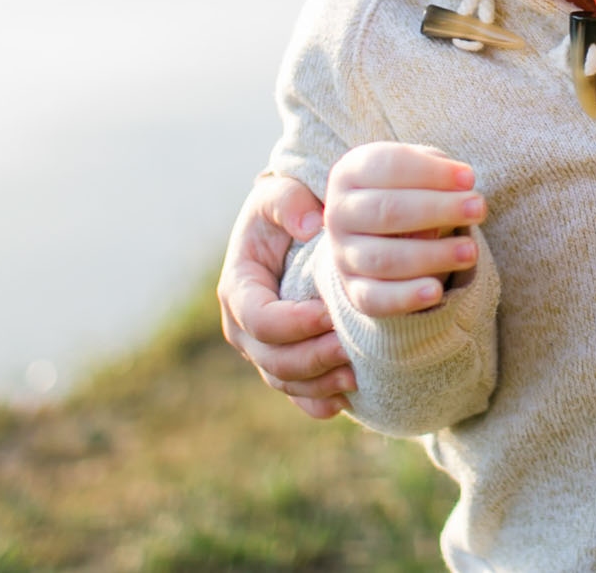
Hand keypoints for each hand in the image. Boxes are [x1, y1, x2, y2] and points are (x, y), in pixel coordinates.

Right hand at [218, 171, 351, 418]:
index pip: (259, 319)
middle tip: (351, 350)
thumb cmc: (288, 207)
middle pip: (272, 360)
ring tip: (357, 376)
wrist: (292, 226)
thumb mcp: (282, 192)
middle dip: (312, 359)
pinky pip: (297, 396)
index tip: (329, 314)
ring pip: (285, 382)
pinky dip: (318, 402)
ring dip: (319, 384)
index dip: (293, 324)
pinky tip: (345, 401)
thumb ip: (291, 200)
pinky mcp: (284, 363)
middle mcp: (243, 326)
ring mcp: (262, 349)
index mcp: (238, 287)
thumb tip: (309, 223)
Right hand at [325, 142, 487, 316]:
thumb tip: (461, 184)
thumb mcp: (415, 169)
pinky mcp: (353, 290)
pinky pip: (375, 298)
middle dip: (437, 209)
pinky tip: (436, 291)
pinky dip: (405, 297)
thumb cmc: (405, 189)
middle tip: (478, 208)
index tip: (469, 178)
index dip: (431, 172)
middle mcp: (338, 213)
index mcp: (349, 172)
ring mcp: (342, 255)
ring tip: (471, 250)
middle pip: (386, 210)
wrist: (373, 232)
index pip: (388, 166)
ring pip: (384, 258)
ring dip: (431, 255)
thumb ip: (435, 170)